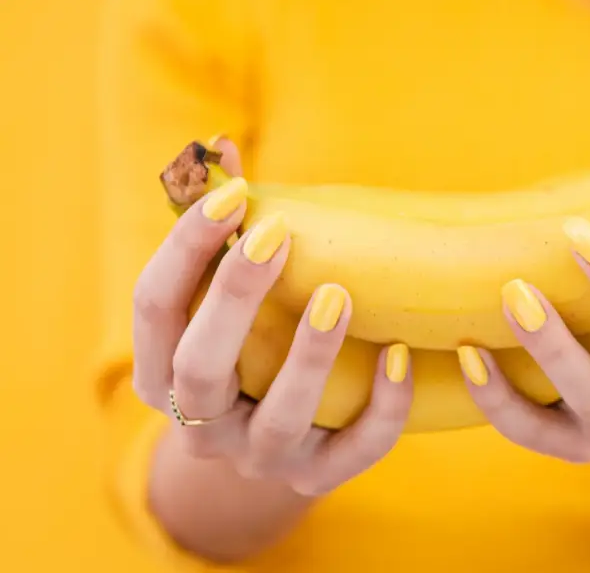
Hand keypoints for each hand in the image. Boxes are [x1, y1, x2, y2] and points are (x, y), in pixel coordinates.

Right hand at [132, 137, 412, 495]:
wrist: (277, 440)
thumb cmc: (252, 341)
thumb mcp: (231, 293)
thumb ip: (227, 228)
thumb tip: (220, 145)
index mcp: (163, 370)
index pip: (154, 307)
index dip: (185, 250)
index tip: (231, 195)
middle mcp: (202, 422)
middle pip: (200, 366)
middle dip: (234, 297)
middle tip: (275, 232)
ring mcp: (261, 456)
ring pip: (278, 417)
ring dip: (308, 357)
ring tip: (339, 295)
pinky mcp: (319, 476)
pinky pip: (353, 451)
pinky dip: (381, 407)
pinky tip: (401, 356)